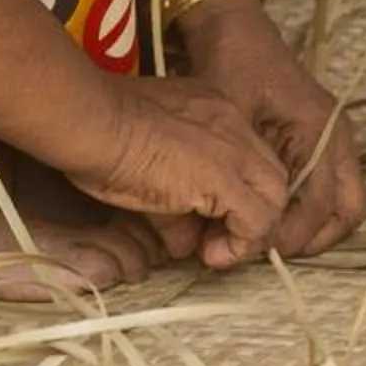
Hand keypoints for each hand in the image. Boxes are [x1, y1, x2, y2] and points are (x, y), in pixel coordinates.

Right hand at [64, 76, 289, 270]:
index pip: (247, 159)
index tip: (211, 222)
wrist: (91, 122)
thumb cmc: (99, 134)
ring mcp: (234, 149)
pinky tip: (212, 256)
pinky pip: (258, 221)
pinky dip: (241, 244)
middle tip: (217, 242)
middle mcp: (233, 124)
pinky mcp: (226, 178)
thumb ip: (176, 198)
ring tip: (216, 254)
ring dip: (249, 233)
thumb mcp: (147, 163)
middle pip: (269, 177)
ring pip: (274, 198)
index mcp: (213, 110)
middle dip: (250, 216)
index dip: (235, 197)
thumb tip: (186, 240)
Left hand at [177, 0, 365, 258]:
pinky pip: (326, 190)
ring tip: (263, 239)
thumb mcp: (231, 115)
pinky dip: (304, 211)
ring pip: (341, 205)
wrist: (234, 28)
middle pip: (348, 212)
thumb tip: (228, 228)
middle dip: (311, 240)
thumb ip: (237, 171)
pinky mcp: (319, 143)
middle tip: (266, 252)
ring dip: (309, 229)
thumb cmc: (230, 65)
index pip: (323, 204)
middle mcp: (337, 139)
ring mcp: (333, 141)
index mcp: (322, 130)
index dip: (290, 234)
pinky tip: (266, 215)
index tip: (253, 248)